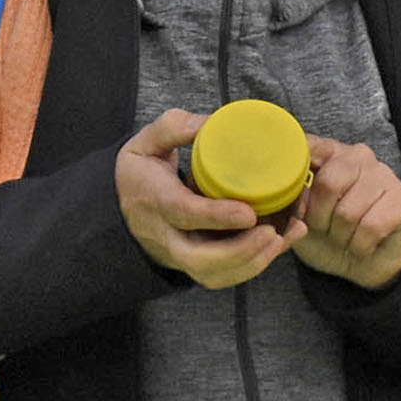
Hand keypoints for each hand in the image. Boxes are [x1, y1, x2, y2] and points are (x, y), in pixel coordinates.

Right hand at [116, 111, 289, 290]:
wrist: (119, 206)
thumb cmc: (139, 172)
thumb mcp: (145, 143)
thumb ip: (174, 128)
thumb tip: (210, 123)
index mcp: (153, 200)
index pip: (184, 214)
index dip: (217, 216)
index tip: (249, 212)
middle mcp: (164, 235)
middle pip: (199, 259)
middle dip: (240, 251)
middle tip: (272, 233)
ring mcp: (176, 255)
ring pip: (212, 274)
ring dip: (250, 263)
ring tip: (281, 239)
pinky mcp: (190, 265)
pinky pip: (221, 277)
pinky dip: (251, 267)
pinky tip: (276, 246)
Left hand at [287, 137, 400, 290]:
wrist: (362, 265)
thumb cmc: (327, 235)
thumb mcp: (299, 218)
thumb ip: (290, 199)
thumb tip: (285, 192)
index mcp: (328, 153)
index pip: (309, 148)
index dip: (295, 178)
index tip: (294, 202)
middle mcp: (357, 156)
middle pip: (328, 184)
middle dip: (319, 219)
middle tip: (324, 230)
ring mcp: (383, 174)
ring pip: (348, 211)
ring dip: (340, 236)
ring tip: (344, 237)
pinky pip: (371, 226)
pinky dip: (360, 246)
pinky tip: (361, 245)